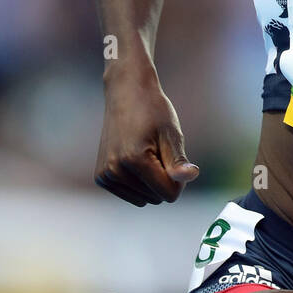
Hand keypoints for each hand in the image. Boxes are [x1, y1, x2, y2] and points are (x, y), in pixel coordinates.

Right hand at [94, 67, 198, 206]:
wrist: (126, 93)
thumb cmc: (153, 111)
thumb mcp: (171, 134)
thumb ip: (178, 161)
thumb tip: (191, 176)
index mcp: (134, 161)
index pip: (169, 195)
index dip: (178, 179)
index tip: (174, 156)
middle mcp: (115, 171)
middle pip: (157, 198)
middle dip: (163, 179)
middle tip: (156, 149)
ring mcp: (105, 175)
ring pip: (144, 199)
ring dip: (151, 181)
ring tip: (144, 151)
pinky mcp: (101, 177)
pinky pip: (132, 195)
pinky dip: (139, 182)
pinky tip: (134, 159)